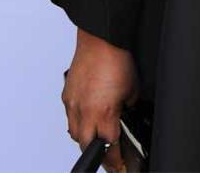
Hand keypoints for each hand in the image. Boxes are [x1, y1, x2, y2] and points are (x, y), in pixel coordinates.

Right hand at [63, 28, 136, 171]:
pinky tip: (87, 117)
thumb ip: (127, 106)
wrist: (100, 40)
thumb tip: (125, 113)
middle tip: (108, 155)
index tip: (119, 165)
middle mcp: (84, 111)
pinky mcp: (66, 96)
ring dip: (86, 138)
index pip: (109, 145)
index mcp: (103, 112)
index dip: (115, 159)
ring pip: (74, 133)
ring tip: (97, 137)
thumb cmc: (117, 59)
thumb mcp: (133, 88)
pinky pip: (70, 117)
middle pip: (86, 145)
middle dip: (98, 152)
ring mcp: (72, 104)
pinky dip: (78, 121)